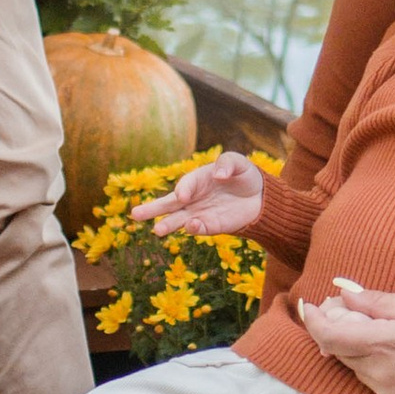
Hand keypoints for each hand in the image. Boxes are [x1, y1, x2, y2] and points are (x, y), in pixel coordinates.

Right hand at [134, 150, 264, 236]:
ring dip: (168, 224)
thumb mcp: (238, 162)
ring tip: (157, 230)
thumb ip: (227, 163)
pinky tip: (192, 227)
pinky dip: (195, 228)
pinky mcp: (211, 226)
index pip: (184, 186)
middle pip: (169, 204)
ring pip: (179, 220)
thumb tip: (218, 174)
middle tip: (134, 215)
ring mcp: (200, 213)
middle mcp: (194, 198)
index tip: (183, 197)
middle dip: (153, 209)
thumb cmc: (244, 175)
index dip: (183, 190)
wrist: (260, 197)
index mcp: (196, 180)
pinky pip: (200, 228)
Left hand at [296, 283, 394, 393]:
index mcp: (385, 343)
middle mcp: (380, 371)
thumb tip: (343, 295)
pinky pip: (368, 378)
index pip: (330, 336)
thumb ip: (376, 303)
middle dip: (336, 328)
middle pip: (337, 349)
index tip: (309, 307)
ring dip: (355, 346)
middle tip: (351, 310)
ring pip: (352, 364)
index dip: (313, 321)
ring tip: (383, 331)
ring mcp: (384, 391)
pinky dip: (370, 362)